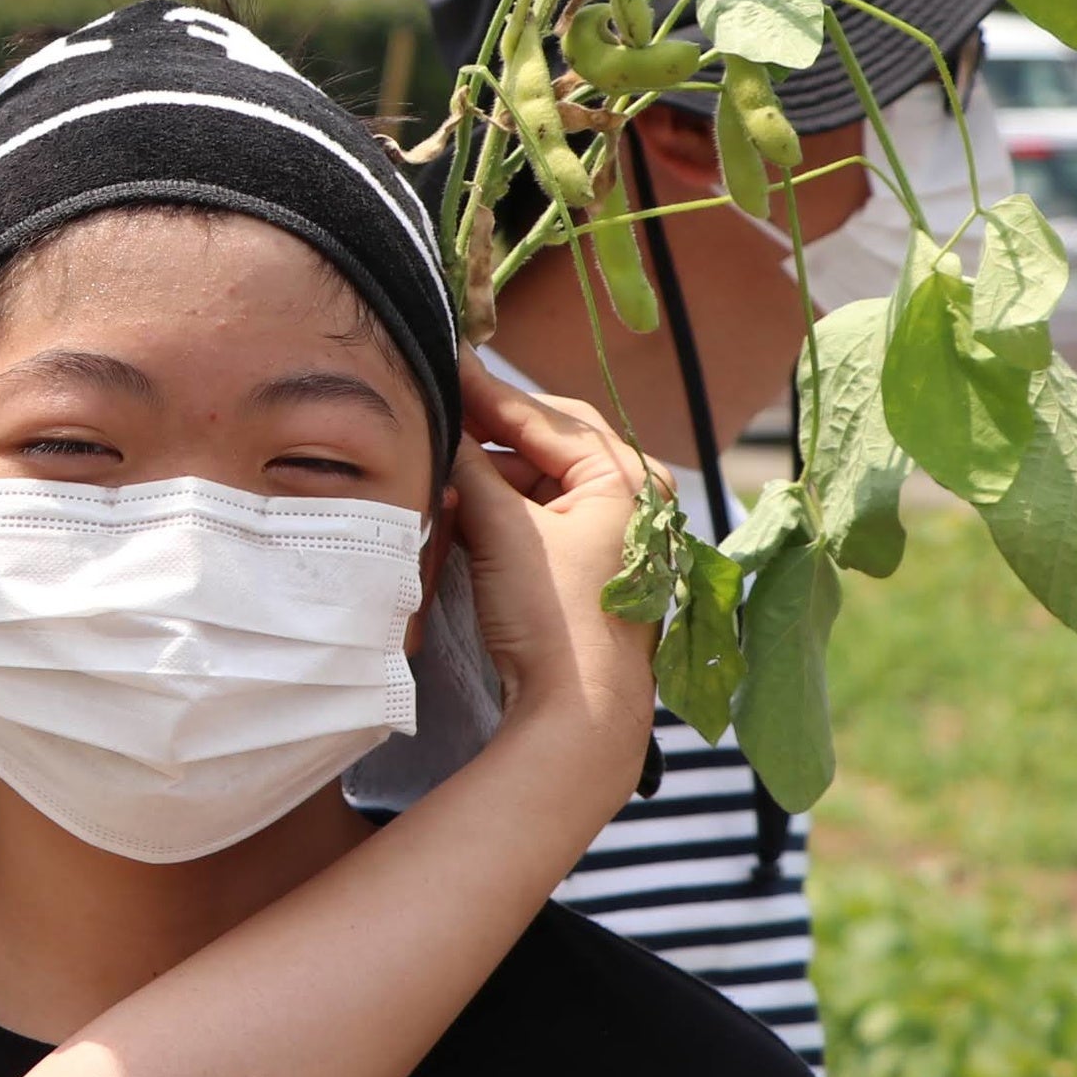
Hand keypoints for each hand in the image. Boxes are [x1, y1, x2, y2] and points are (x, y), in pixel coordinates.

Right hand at [443, 360, 660, 826]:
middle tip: (441, 409)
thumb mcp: (503, 528)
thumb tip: (441, 421)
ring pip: (546, 480)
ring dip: (496, 471)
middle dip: (494, 429)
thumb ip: (469, 464)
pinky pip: (546, 515)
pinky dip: (507, 506)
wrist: (577, 712)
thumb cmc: (554, 617)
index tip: (444, 363)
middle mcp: (635, 500)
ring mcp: (618, 536)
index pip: (545, 416)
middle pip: (552, 442)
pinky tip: (467, 506)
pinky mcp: (596, 568)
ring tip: (445, 465)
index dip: (487, 392)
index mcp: (626, 479)